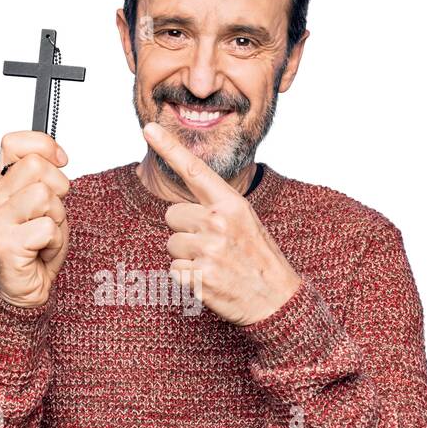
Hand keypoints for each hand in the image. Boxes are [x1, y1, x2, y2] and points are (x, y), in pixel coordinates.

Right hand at [0, 131, 70, 307]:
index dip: (43, 146)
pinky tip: (42, 252)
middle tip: (52, 215)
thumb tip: (57, 156)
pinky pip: (48, 228)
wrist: (24, 291)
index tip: (60, 161)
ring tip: (46, 236)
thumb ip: (44, 178)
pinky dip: (55, 242)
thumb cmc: (36, 248)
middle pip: (37, 167)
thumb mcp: (45, 204)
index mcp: (0, 185)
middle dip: (59, 190)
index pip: (13, 143)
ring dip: (58, 219)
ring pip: (45, 196)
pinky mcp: (5, 244)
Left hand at [144, 121, 300, 325]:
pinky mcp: (199, 277)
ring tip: (213, 265)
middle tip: (213, 248)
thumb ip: (216, 208)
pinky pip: (173, 270)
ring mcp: (208, 250)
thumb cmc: (258, 260)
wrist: (278, 301)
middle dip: (185, 231)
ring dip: (186, 257)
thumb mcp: (246, 222)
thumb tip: (180, 208)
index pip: (195, 170)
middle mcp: (218, 222)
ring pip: (171, 245)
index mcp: (231, 204)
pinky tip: (210, 281)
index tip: (149, 127)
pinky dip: (187, 279)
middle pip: (172, 215)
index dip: (169, 147)